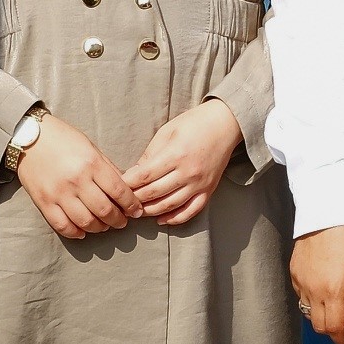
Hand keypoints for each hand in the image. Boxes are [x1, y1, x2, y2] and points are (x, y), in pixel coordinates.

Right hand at [13, 113, 137, 240]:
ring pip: (86, 222)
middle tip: (122, 222)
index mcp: (92, 164)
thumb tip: (124, 189)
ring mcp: (59, 193)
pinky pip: (62, 225)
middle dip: (118, 220)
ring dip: (99, 228)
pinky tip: (83, 231)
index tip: (136, 211)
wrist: (28, 137)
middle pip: (104, 210)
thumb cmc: (63, 139)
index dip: (131, 205)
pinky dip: (75, 233)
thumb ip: (107, 168)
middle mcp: (77, 181)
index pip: (119, 191)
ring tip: (105, 226)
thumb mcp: (91, 148)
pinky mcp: (43, 202)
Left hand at [125, 98, 242, 226]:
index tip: (116, 187)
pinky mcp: (209, 189)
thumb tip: (134, 174)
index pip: (144, 176)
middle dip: (134, 199)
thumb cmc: (194, 123)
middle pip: (154, 193)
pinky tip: (161, 220)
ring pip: (169, 205)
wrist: (226, 123)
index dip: (127, 184)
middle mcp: (188, 172)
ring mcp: (200, 183)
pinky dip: (175, 219)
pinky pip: (191, 210)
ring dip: (150, 211)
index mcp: (175, 155)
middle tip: (122, 202)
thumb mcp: (167, 132)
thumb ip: (150, 154)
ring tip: (137, 211)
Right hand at [291, 222, 343, 343]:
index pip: (336, 328)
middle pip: (319, 325)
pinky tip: (326, 290)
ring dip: (323, 316)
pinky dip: (313, 301)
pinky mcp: (294, 270)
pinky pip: (301, 295)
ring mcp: (300, 280)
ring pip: (307, 312)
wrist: (329, 207)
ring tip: (340, 305)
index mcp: (333, 292)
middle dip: (335, 331)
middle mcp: (312, 290)